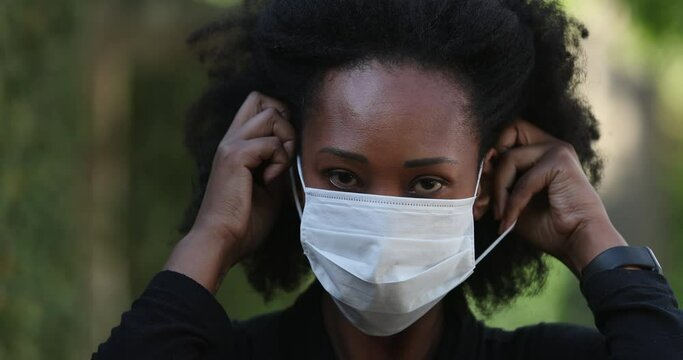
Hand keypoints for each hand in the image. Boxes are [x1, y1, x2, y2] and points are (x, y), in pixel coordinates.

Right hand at [165, 91, 294, 291]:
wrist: (221, 241)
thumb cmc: (244, 222)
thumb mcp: (270, 188)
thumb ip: (279, 164)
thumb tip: (296, 149)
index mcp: (236, 144)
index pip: (257, 103)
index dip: (280, 115)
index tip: (284, 148)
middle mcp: (231, 138)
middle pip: (264, 99)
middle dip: (286, 122)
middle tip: (284, 155)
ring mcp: (231, 144)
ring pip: (272, 114)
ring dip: (286, 141)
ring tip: (277, 170)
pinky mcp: (235, 156)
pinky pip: (272, 143)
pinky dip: (280, 162)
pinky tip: (268, 182)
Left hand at [491, 119, 626, 274]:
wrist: (577, 242)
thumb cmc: (548, 225)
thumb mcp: (512, 201)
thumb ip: (498, 182)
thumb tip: (478, 167)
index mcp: (538, 150)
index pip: (505, 134)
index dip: (488, 157)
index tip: (480, 189)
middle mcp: (548, 144)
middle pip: (504, 136)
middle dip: (488, 169)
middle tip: (482, 201)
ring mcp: (556, 150)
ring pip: (508, 158)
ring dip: (498, 190)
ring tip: (500, 215)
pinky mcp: (560, 161)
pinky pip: (523, 180)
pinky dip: (513, 203)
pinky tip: (510, 220)